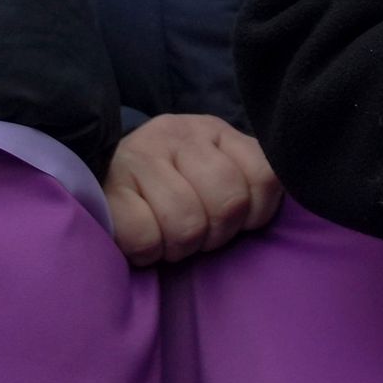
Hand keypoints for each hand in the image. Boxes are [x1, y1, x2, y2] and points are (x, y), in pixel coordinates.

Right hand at [102, 113, 282, 266]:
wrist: (95, 174)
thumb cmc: (167, 184)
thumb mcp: (212, 166)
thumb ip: (245, 176)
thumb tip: (286, 192)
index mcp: (214, 131)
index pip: (265, 177)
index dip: (256, 214)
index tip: (235, 222)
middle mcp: (179, 133)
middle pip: (228, 203)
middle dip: (216, 234)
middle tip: (197, 235)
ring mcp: (141, 156)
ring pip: (187, 223)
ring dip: (180, 247)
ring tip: (169, 238)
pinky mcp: (109, 189)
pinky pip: (145, 237)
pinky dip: (149, 251)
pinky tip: (144, 241)